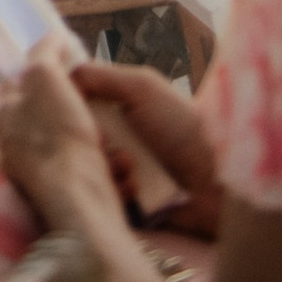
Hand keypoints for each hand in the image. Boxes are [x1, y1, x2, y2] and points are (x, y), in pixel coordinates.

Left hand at [0, 43, 128, 237]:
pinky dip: (112, 172)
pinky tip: (122, 172)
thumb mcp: (46, 77)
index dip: (45, 75)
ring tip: (117, 150)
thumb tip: (50, 37)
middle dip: (82, 115)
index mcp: (4, 117)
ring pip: (79, 149)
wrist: (80, 202)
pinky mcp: (70, 201)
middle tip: (100, 117)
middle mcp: (16, 149)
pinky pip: (95, 178)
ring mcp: (42, 178)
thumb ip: (44, 55)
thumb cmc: (60, 134)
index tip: (71, 73)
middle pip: (52, 119)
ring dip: (105, 146)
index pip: (19, 85)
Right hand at [71, 60, 223, 235]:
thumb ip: (100, 76)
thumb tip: (62, 75)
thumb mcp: (142, 87)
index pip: (75, 103)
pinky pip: (106, 196)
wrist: (219, 181)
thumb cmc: (182, 125)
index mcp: (117, 106)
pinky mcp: (129, 205)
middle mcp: (116, 136)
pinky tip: (133, 191)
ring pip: (89, 167)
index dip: (66, 107)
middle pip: (77, 137)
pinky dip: (115, 193)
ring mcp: (123, 171)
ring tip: (128, 169)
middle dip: (85, 140)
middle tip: (102, 142)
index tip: (64, 110)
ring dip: (104, 167)